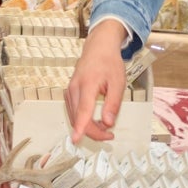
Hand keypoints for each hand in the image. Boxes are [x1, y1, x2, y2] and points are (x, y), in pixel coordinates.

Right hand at [64, 20, 126, 142]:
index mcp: (87, 84)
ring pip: (74, 117)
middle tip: (110, 135)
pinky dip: (83, 120)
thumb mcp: (118, 82)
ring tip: (105, 127)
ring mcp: (69, 91)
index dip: (80, 126)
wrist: (98, 48)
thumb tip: (108, 123)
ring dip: (88, 127)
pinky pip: (73, 112)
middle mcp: (74, 88)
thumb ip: (113, 103)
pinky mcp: (69, 93)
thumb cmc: (109, 63)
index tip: (76, 139)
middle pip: (78, 118)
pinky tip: (94, 120)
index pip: (83, 110)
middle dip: (93, 131)